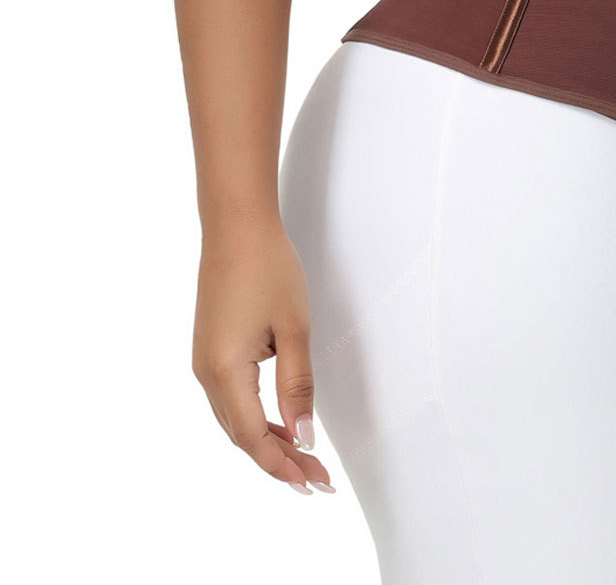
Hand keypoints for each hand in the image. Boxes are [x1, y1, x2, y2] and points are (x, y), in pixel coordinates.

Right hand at [192, 217, 335, 493]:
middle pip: (241, 435)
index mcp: (225, 371)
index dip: (283, 466)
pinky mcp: (209, 349)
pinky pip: (231, 398)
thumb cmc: (267, 267)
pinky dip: (255, 417)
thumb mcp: (294, 328)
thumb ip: (298, 385)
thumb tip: (303, 436)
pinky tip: (279, 422)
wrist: (236, 225)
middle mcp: (206, 373)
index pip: (253, 438)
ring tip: (303, 458)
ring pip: (235, 419)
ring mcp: (204, 361)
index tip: (313, 484)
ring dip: (267, 441)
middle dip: (278, 461)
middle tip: (317, 479)